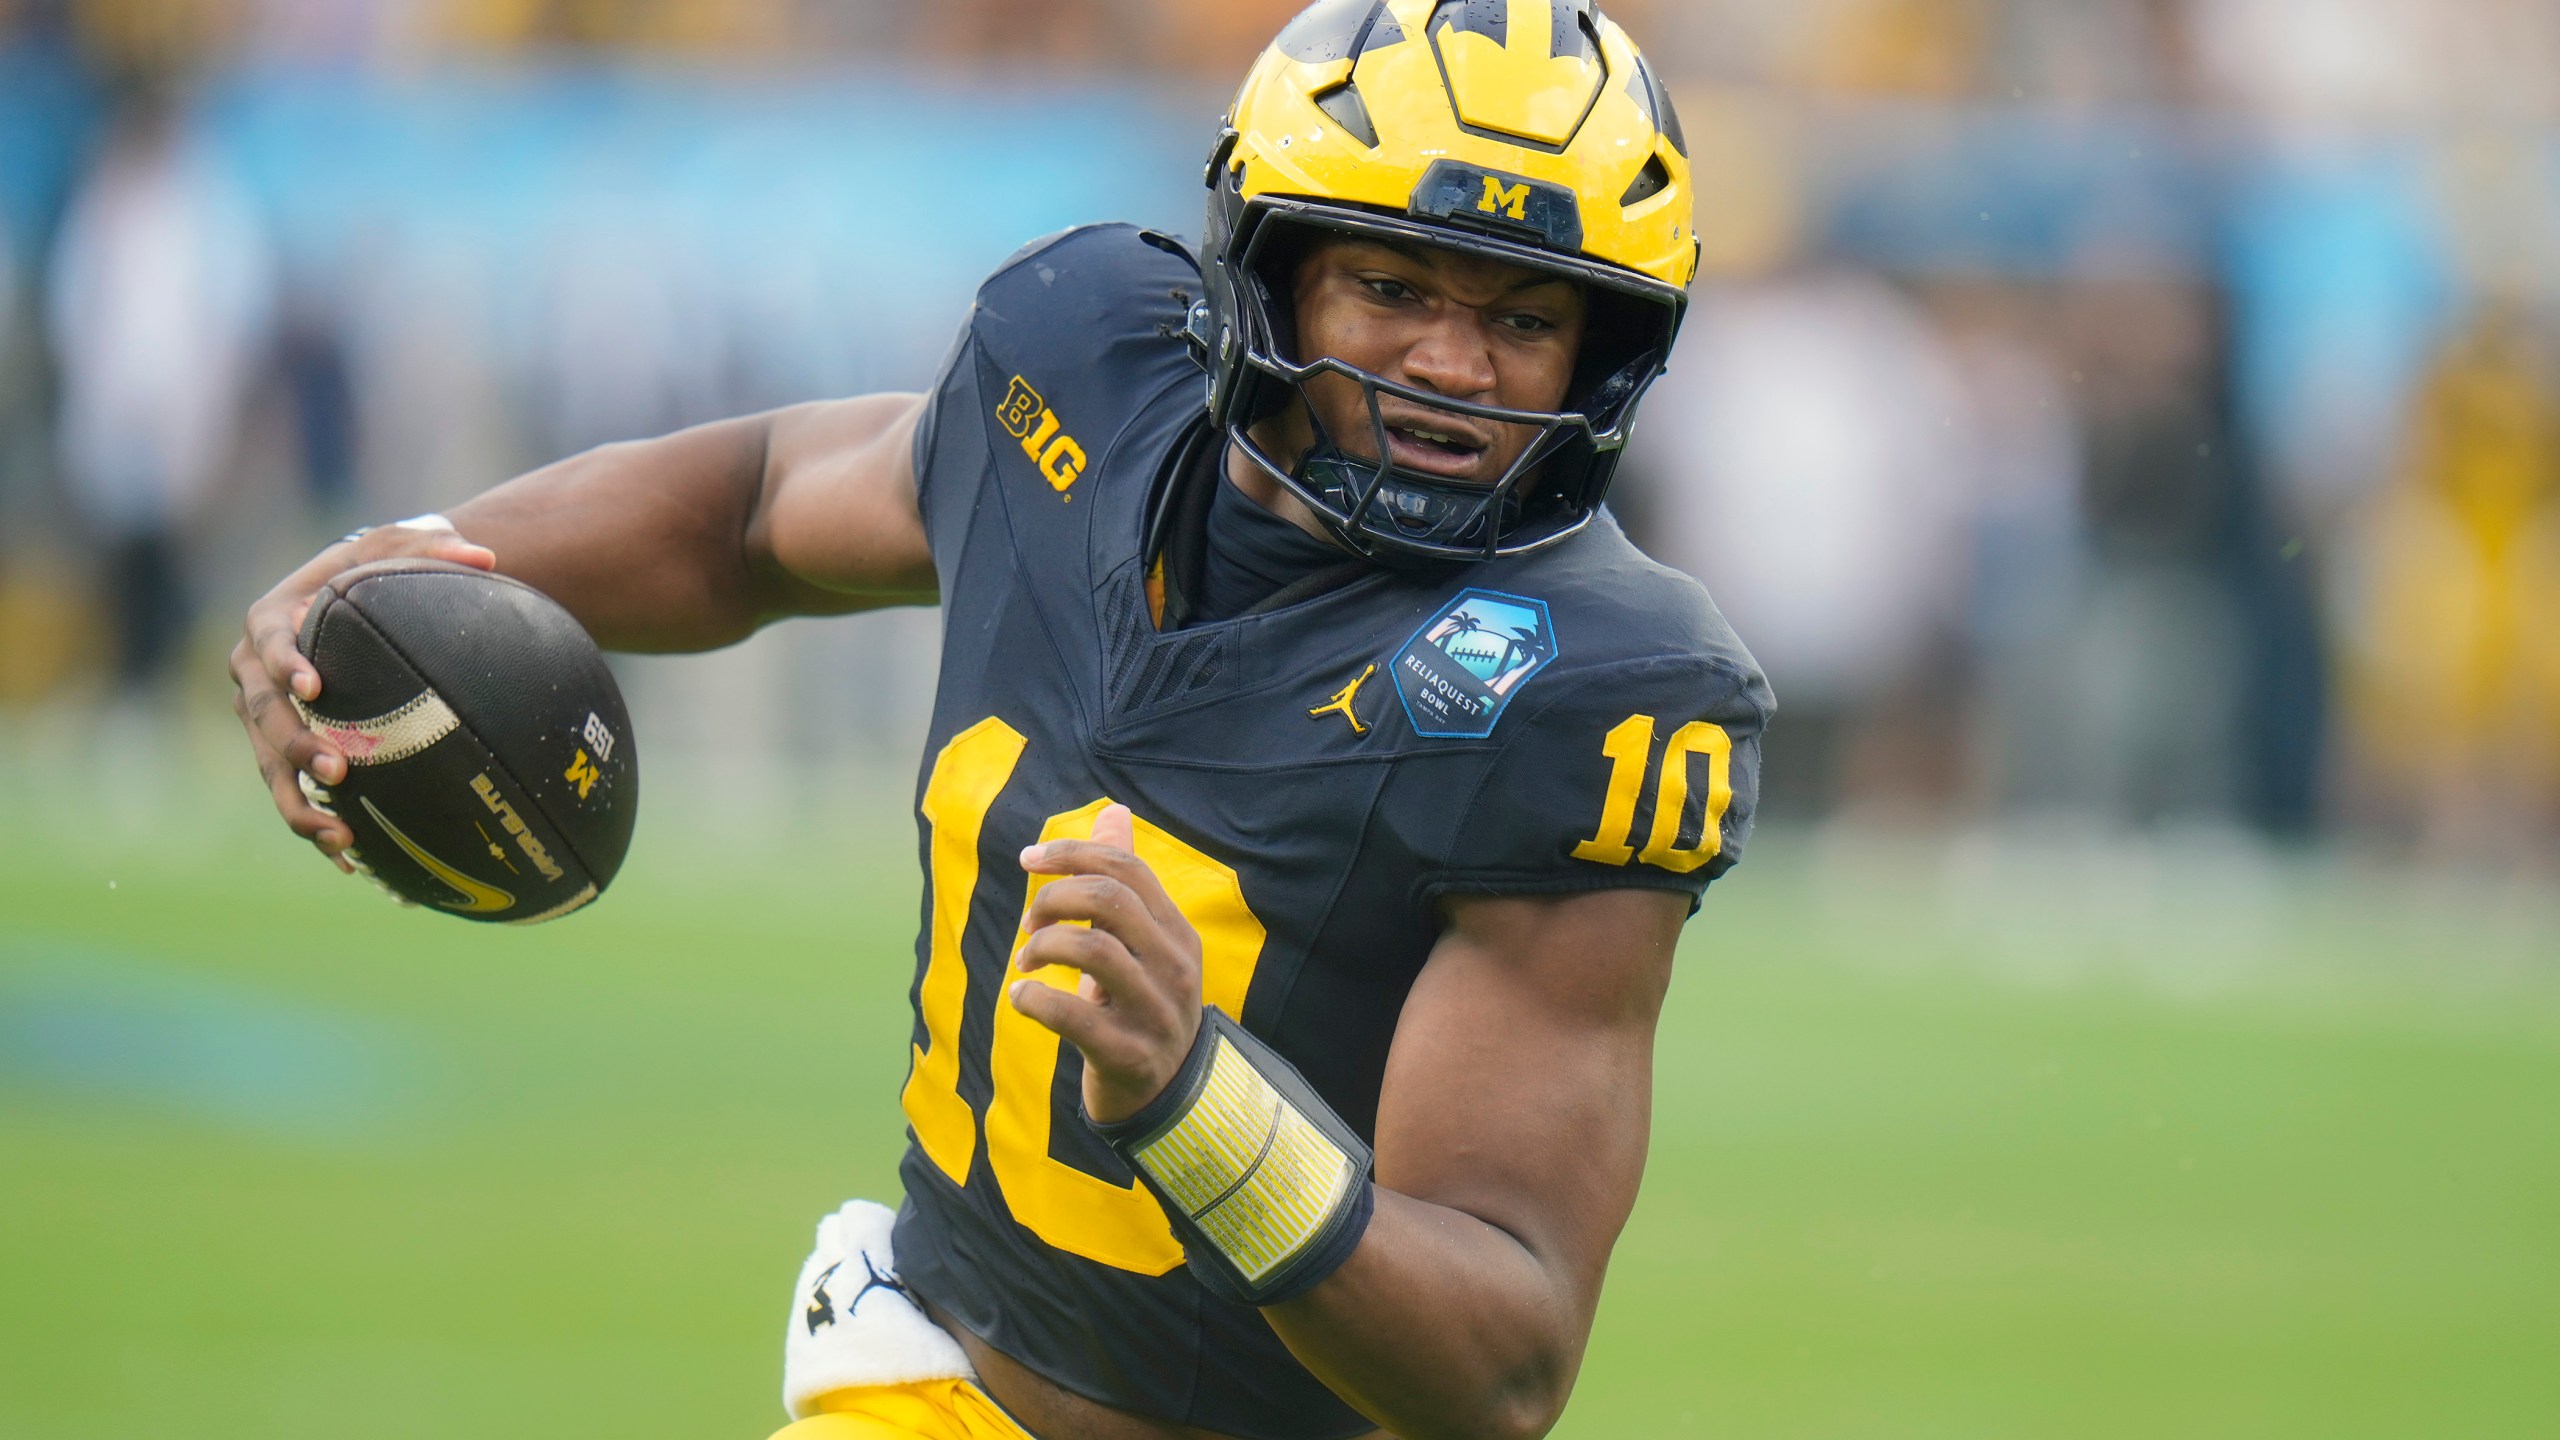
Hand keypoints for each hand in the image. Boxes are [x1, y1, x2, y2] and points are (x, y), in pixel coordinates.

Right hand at [228, 521, 497, 869]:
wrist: (348, 599)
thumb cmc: (371, 569)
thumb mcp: (396, 549)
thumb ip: (432, 547)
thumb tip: (485, 556)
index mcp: (272, 621)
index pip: (269, 643)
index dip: (286, 666)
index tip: (314, 688)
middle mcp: (255, 674)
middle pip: (263, 718)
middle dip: (295, 748)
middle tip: (336, 772)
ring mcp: (262, 719)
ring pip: (268, 770)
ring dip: (299, 807)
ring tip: (339, 837)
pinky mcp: (279, 752)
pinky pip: (291, 795)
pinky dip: (316, 825)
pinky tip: (353, 860)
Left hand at [1009, 803, 1205, 1125]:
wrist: (1168, 1098)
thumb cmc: (1141, 1007)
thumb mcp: (1140, 944)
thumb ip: (1125, 882)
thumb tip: (1114, 812)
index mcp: (1178, 932)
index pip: (1126, 869)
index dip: (1070, 853)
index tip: (1028, 859)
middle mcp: (1174, 966)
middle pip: (1109, 899)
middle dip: (1053, 898)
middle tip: (1028, 922)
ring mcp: (1155, 1011)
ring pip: (1091, 948)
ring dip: (1041, 946)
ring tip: (1025, 963)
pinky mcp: (1128, 1054)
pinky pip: (1071, 1014)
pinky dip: (1032, 1000)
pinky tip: (1021, 1000)